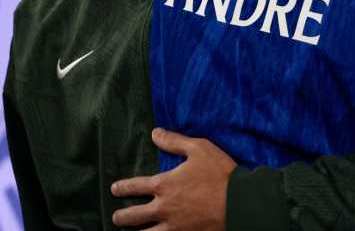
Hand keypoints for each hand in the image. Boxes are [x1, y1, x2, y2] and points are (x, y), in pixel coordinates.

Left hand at [111, 128, 237, 229]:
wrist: (239, 202)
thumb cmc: (220, 173)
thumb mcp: (199, 148)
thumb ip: (174, 141)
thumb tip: (155, 133)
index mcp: (165, 184)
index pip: (135, 186)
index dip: (122, 188)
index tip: (115, 189)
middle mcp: (164, 207)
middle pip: (134, 216)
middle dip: (122, 217)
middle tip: (116, 217)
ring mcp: (174, 226)